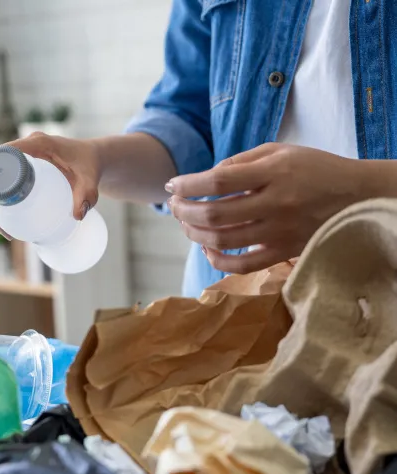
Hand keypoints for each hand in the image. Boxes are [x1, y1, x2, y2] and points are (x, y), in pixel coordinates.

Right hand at [0, 132, 101, 238]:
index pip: (5, 154)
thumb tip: (77, 215)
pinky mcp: (25, 168)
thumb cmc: (90, 164)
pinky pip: (7, 180)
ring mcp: (24, 158)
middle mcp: (27, 148)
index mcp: (38, 143)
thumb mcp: (90, 178)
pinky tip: (4, 219)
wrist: (94, 158)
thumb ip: (87, 194)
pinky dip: (1, 198)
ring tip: (0, 226)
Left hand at [165, 143, 367, 273]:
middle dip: (184, 210)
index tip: (172, 185)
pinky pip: (242, 266)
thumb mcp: (280, 151)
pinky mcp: (283, 252)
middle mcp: (275, 203)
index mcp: (274, 173)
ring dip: (193, 233)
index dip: (187, 185)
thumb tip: (205, 177)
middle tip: (174, 205)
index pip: (217, 181)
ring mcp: (279, 232)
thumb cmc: (314, 170)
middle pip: (214, 214)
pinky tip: (207, 248)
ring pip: (222, 240)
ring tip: (185, 223)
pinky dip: (217, 260)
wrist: (358, 197)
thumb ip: (240, 161)